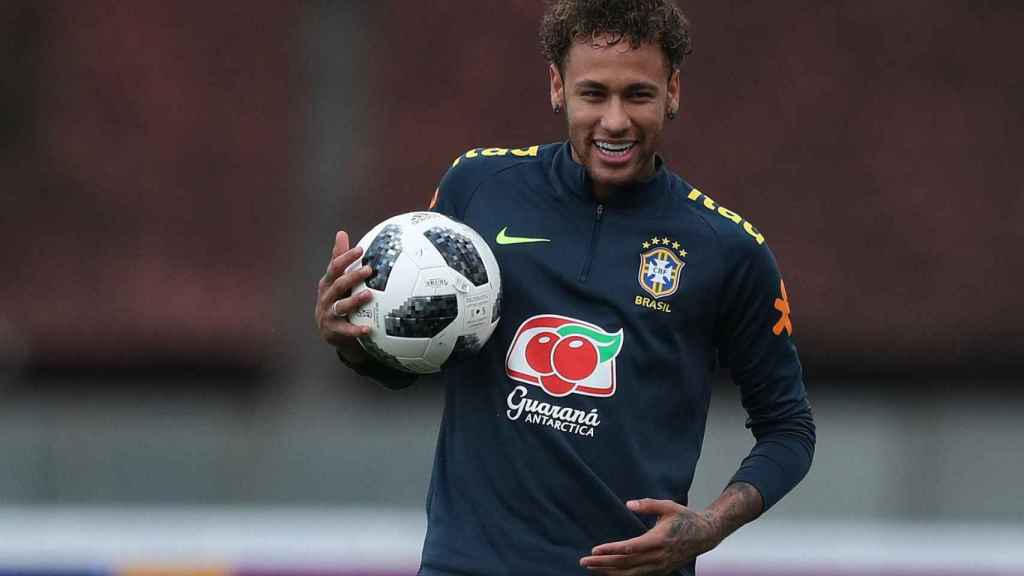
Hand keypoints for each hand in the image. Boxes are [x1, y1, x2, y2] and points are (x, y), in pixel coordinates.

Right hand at [315, 230, 374, 358]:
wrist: (329, 330)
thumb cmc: (337, 298)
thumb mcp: (337, 279)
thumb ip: (340, 258)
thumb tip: (341, 232)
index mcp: (328, 283)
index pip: (335, 267)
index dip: (346, 257)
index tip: (360, 249)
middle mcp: (326, 297)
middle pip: (338, 285)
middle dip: (353, 276)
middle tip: (369, 269)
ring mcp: (328, 313)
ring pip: (341, 306)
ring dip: (355, 300)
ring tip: (369, 295)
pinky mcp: (333, 330)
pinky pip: (345, 330)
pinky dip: (356, 329)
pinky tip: (369, 328)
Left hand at [580, 498, 721, 574]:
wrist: (705, 535)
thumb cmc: (685, 518)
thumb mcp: (668, 506)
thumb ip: (648, 505)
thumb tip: (629, 503)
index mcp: (658, 539)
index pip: (630, 548)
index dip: (611, 550)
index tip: (594, 550)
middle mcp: (658, 556)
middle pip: (626, 563)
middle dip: (604, 563)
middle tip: (584, 562)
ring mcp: (660, 566)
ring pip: (631, 573)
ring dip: (610, 572)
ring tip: (592, 568)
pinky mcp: (661, 570)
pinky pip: (639, 575)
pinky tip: (610, 573)